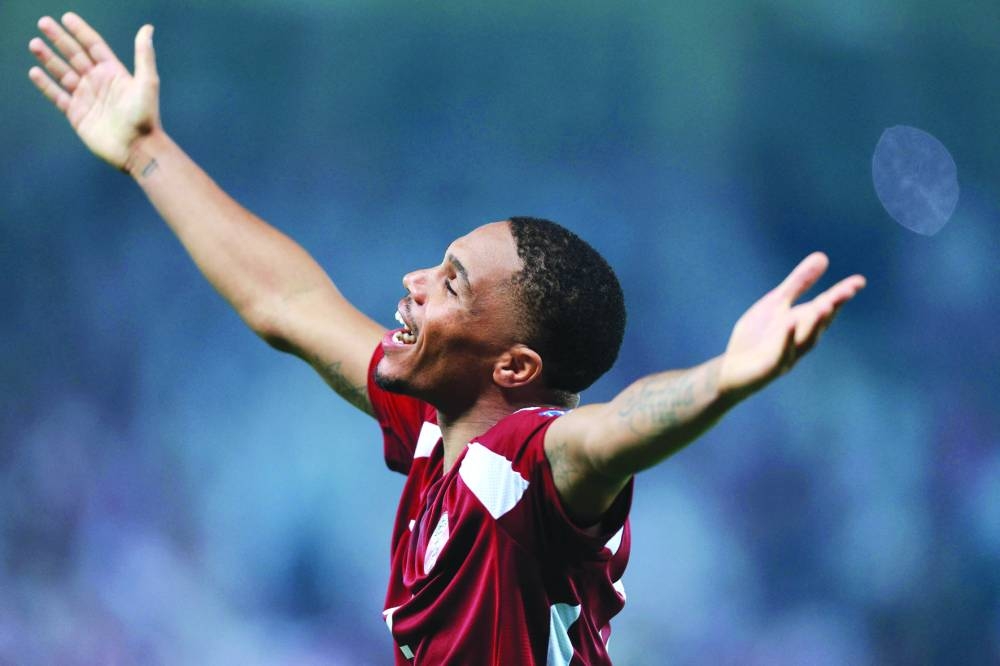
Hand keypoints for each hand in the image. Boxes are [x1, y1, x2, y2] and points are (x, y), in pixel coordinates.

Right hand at [28, 13, 159, 170]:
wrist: (137, 149)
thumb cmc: (145, 117)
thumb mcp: (147, 83)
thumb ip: (144, 55)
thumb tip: (147, 28)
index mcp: (114, 73)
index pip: (93, 46)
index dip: (80, 32)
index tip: (66, 18)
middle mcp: (98, 83)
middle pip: (74, 55)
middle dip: (59, 39)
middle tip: (44, 23)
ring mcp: (86, 98)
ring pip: (63, 73)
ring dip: (49, 58)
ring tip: (35, 43)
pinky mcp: (76, 114)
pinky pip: (57, 96)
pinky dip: (46, 84)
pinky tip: (35, 72)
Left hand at [719, 252, 865, 398]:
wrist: (731, 371)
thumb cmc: (757, 338)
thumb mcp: (776, 304)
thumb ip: (799, 283)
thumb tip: (823, 256)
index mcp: (802, 323)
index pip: (825, 307)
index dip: (841, 295)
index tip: (859, 281)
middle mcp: (800, 339)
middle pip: (819, 322)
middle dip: (832, 307)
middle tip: (847, 291)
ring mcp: (788, 355)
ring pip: (806, 339)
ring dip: (815, 323)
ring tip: (825, 305)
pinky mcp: (770, 368)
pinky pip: (781, 353)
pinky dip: (786, 339)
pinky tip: (789, 323)